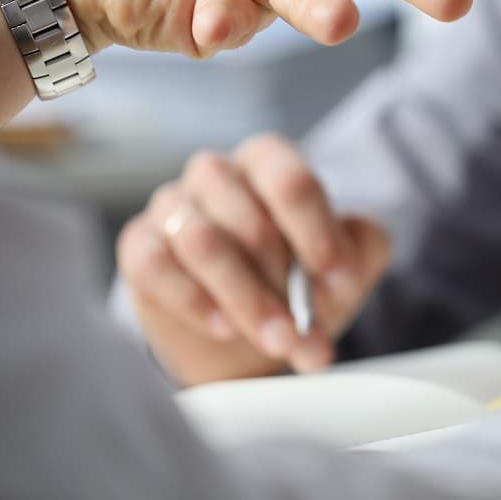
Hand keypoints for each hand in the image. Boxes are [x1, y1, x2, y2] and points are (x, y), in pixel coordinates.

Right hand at [117, 134, 388, 385]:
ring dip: (245, 299)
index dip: (317, 232)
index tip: (338, 277)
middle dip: (283, 284)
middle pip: (249, 221)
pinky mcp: (138, 244)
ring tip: (276, 338)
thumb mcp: (344, 263)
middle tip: (304, 329)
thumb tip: (344, 272)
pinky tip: (225, 326)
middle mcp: (217, 173)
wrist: (239, 329)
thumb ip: (362, 250)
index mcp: (269, 161)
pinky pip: (155, 264)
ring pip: (201, 241)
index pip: (290, 180)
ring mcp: (171, 205)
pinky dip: (194, 301)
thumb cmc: (295, 282)